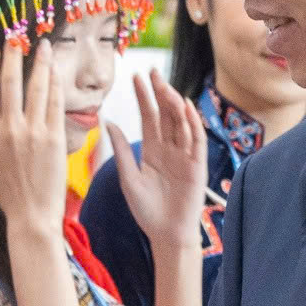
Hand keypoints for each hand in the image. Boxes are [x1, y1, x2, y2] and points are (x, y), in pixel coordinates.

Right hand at [0, 40, 65, 233]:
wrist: (31, 214)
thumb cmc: (8, 187)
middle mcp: (7, 131)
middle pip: (10, 83)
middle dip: (14, 56)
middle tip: (18, 36)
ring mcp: (31, 134)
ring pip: (35, 88)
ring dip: (40, 63)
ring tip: (44, 45)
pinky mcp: (53, 138)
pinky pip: (54, 103)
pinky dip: (55, 84)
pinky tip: (55, 71)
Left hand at [104, 67, 206, 256]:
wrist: (165, 234)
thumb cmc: (146, 210)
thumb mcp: (128, 178)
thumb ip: (120, 150)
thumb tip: (108, 122)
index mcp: (152, 149)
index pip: (149, 116)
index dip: (143, 97)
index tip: (135, 77)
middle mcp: (170, 148)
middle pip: (166, 114)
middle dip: (160, 92)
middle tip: (151, 71)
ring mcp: (185, 155)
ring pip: (181, 122)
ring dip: (174, 103)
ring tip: (164, 86)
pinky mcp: (197, 165)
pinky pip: (196, 140)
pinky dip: (192, 123)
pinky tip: (185, 107)